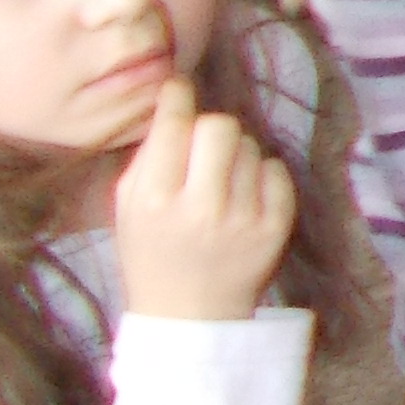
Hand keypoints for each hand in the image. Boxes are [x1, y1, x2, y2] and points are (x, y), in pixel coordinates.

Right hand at [109, 87, 292, 321]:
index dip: (178, 99)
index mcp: (154, 200)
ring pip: (250, 146)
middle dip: (209, 130)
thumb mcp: (128, 206)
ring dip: (235, 155)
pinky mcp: (275, 227)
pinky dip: (261, 176)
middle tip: (202, 151)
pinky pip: (276, 170)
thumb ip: (148, 155)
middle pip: (220, 126)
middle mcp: (201, 207)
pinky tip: (243, 197)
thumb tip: (174, 97)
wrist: (190, 314)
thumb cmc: (152, 252)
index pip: (174, 127)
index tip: (179, 89)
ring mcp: (243, 217)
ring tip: (220, 184)